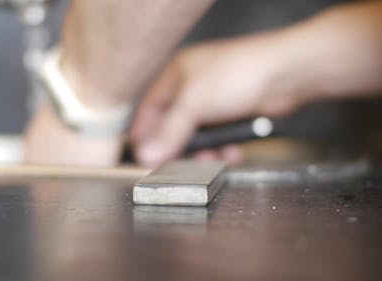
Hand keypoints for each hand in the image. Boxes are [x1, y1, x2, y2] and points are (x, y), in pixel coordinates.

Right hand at [129, 34, 300, 166]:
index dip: (144, 133)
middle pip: (174, 125)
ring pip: (198, 134)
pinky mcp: (233, 112)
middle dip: (179, 146)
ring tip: (212, 158)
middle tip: (178, 164)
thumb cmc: (239, 74)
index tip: (142, 157)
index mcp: (176, 75)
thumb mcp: (194, 103)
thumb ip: (169, 132)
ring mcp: (214, 100)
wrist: (287, 75)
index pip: (149, 108)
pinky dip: (223, 147)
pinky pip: (219, 136)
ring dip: (205, 150)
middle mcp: (192, 87)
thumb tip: (146, 155)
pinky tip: (231, 151)